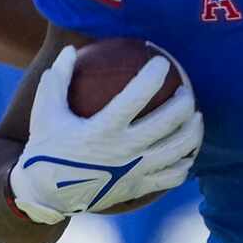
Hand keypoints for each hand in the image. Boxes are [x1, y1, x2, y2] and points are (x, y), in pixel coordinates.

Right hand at [8, 47, 201, 223]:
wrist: (47, 195)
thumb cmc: (47, 147)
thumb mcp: (45, 110)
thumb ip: (58, 78)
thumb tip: (71, 48)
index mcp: (103, 129)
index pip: (137, 96)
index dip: (153, 75)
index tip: (161, 61)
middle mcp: (124, 151)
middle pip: (169, 122)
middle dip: (184, 101)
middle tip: (186, 90)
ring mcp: (135, 172)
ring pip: (179, 150)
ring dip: (194, 131)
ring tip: (196, 117)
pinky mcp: (140, 188)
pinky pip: (173, 176)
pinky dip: (185, 163)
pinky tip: (187, 152)